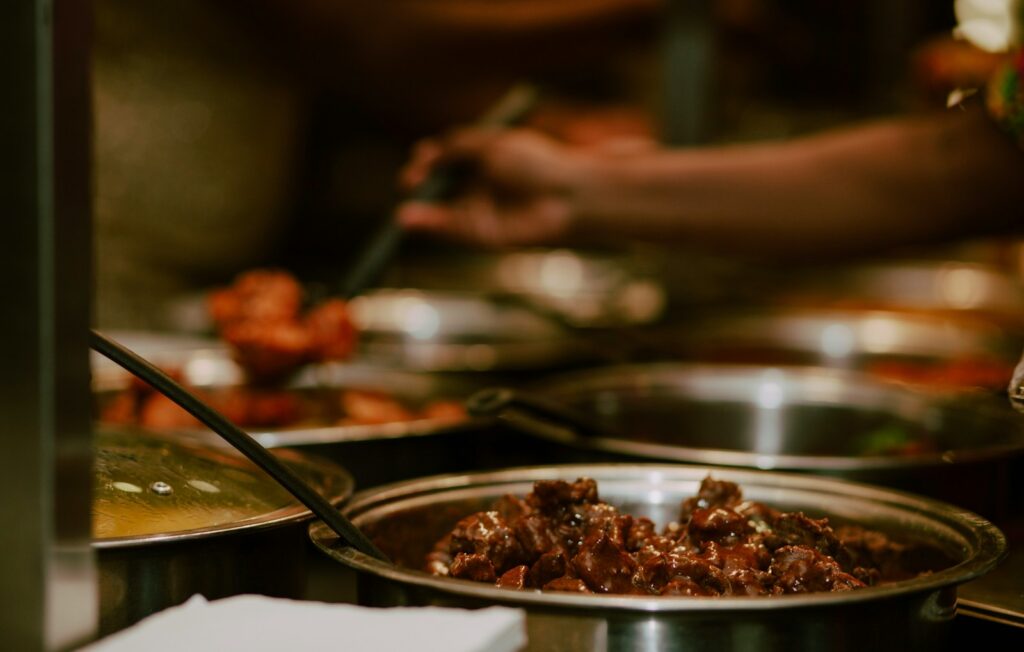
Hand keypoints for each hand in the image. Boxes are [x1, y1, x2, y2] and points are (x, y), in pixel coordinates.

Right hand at [397, 127, 583, 247]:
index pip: (445, 158)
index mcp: (483, 159)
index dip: (429, 159)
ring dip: (419, 211)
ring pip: (441, 211)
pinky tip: (410, 219)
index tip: (421, 157)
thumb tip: (426, 151)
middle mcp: (479, 186)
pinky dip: (430, 226)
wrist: (567, 196)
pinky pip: (450, 230)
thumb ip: (459, 146)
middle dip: (420, 183)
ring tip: (403, 211)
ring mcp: (480, 211)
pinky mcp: (483, 235)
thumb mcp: (494, 145)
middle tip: (410, 182)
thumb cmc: (538, 165)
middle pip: (439, 185)